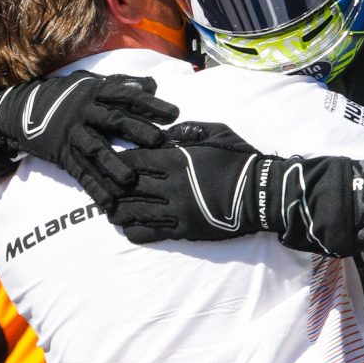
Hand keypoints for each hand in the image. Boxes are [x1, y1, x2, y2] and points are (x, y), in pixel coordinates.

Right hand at [0, 71, 178, 205]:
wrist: (21, 110)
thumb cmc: (64, 95)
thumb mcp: (89, 83)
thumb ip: (121, 85)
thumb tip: (152, 85)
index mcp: (93, 92)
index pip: (126, 96)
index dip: (150, 104)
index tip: (174, 114)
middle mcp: (83, 111)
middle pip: (114, 120)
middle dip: (137, 130)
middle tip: (159, 141)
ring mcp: (71, 134)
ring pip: (96, 150)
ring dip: (114, 165)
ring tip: (132, 180)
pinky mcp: (62, 155)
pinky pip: (80, 173)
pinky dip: (94, 188)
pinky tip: (110, 203)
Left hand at [111, 122, 352, 254]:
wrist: (262, 193)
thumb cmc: (240, 158)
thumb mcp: (215, 131)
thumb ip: (186, 130)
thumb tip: (164, 131)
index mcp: (175, 158)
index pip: (133, 160)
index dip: (117, 161)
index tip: (109, 161)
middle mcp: (170, 185)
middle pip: (127, 187)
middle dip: (111, 188)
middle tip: (101, 189)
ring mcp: (176, 210)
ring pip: (134, 212)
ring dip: (118, 211)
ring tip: (110, 211)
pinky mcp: (184, 229)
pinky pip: (152, 232)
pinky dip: (136, 231)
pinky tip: (129, 229)